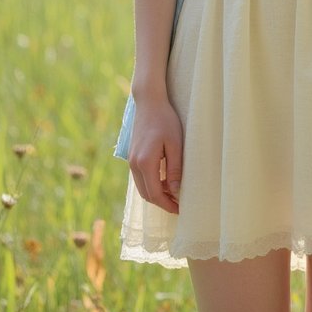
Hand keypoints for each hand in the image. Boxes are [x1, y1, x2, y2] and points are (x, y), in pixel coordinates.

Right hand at [128, 95, 182, 214]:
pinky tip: (164, 181)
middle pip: (146, 194)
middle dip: (162, 203)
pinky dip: (151, 184)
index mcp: (145, 162)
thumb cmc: (165, 120)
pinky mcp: (132, 156)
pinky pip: (140, 178)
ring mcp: (131, 161)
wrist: (149, 102)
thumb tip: (175, 191)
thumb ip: (174, 169)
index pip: (155, 194)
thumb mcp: (175, 144)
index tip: (180, 209)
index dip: (167, 204)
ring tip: (173, 194)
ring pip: (142, 188)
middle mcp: (134, 164)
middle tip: (178, 205)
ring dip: (156, 194)